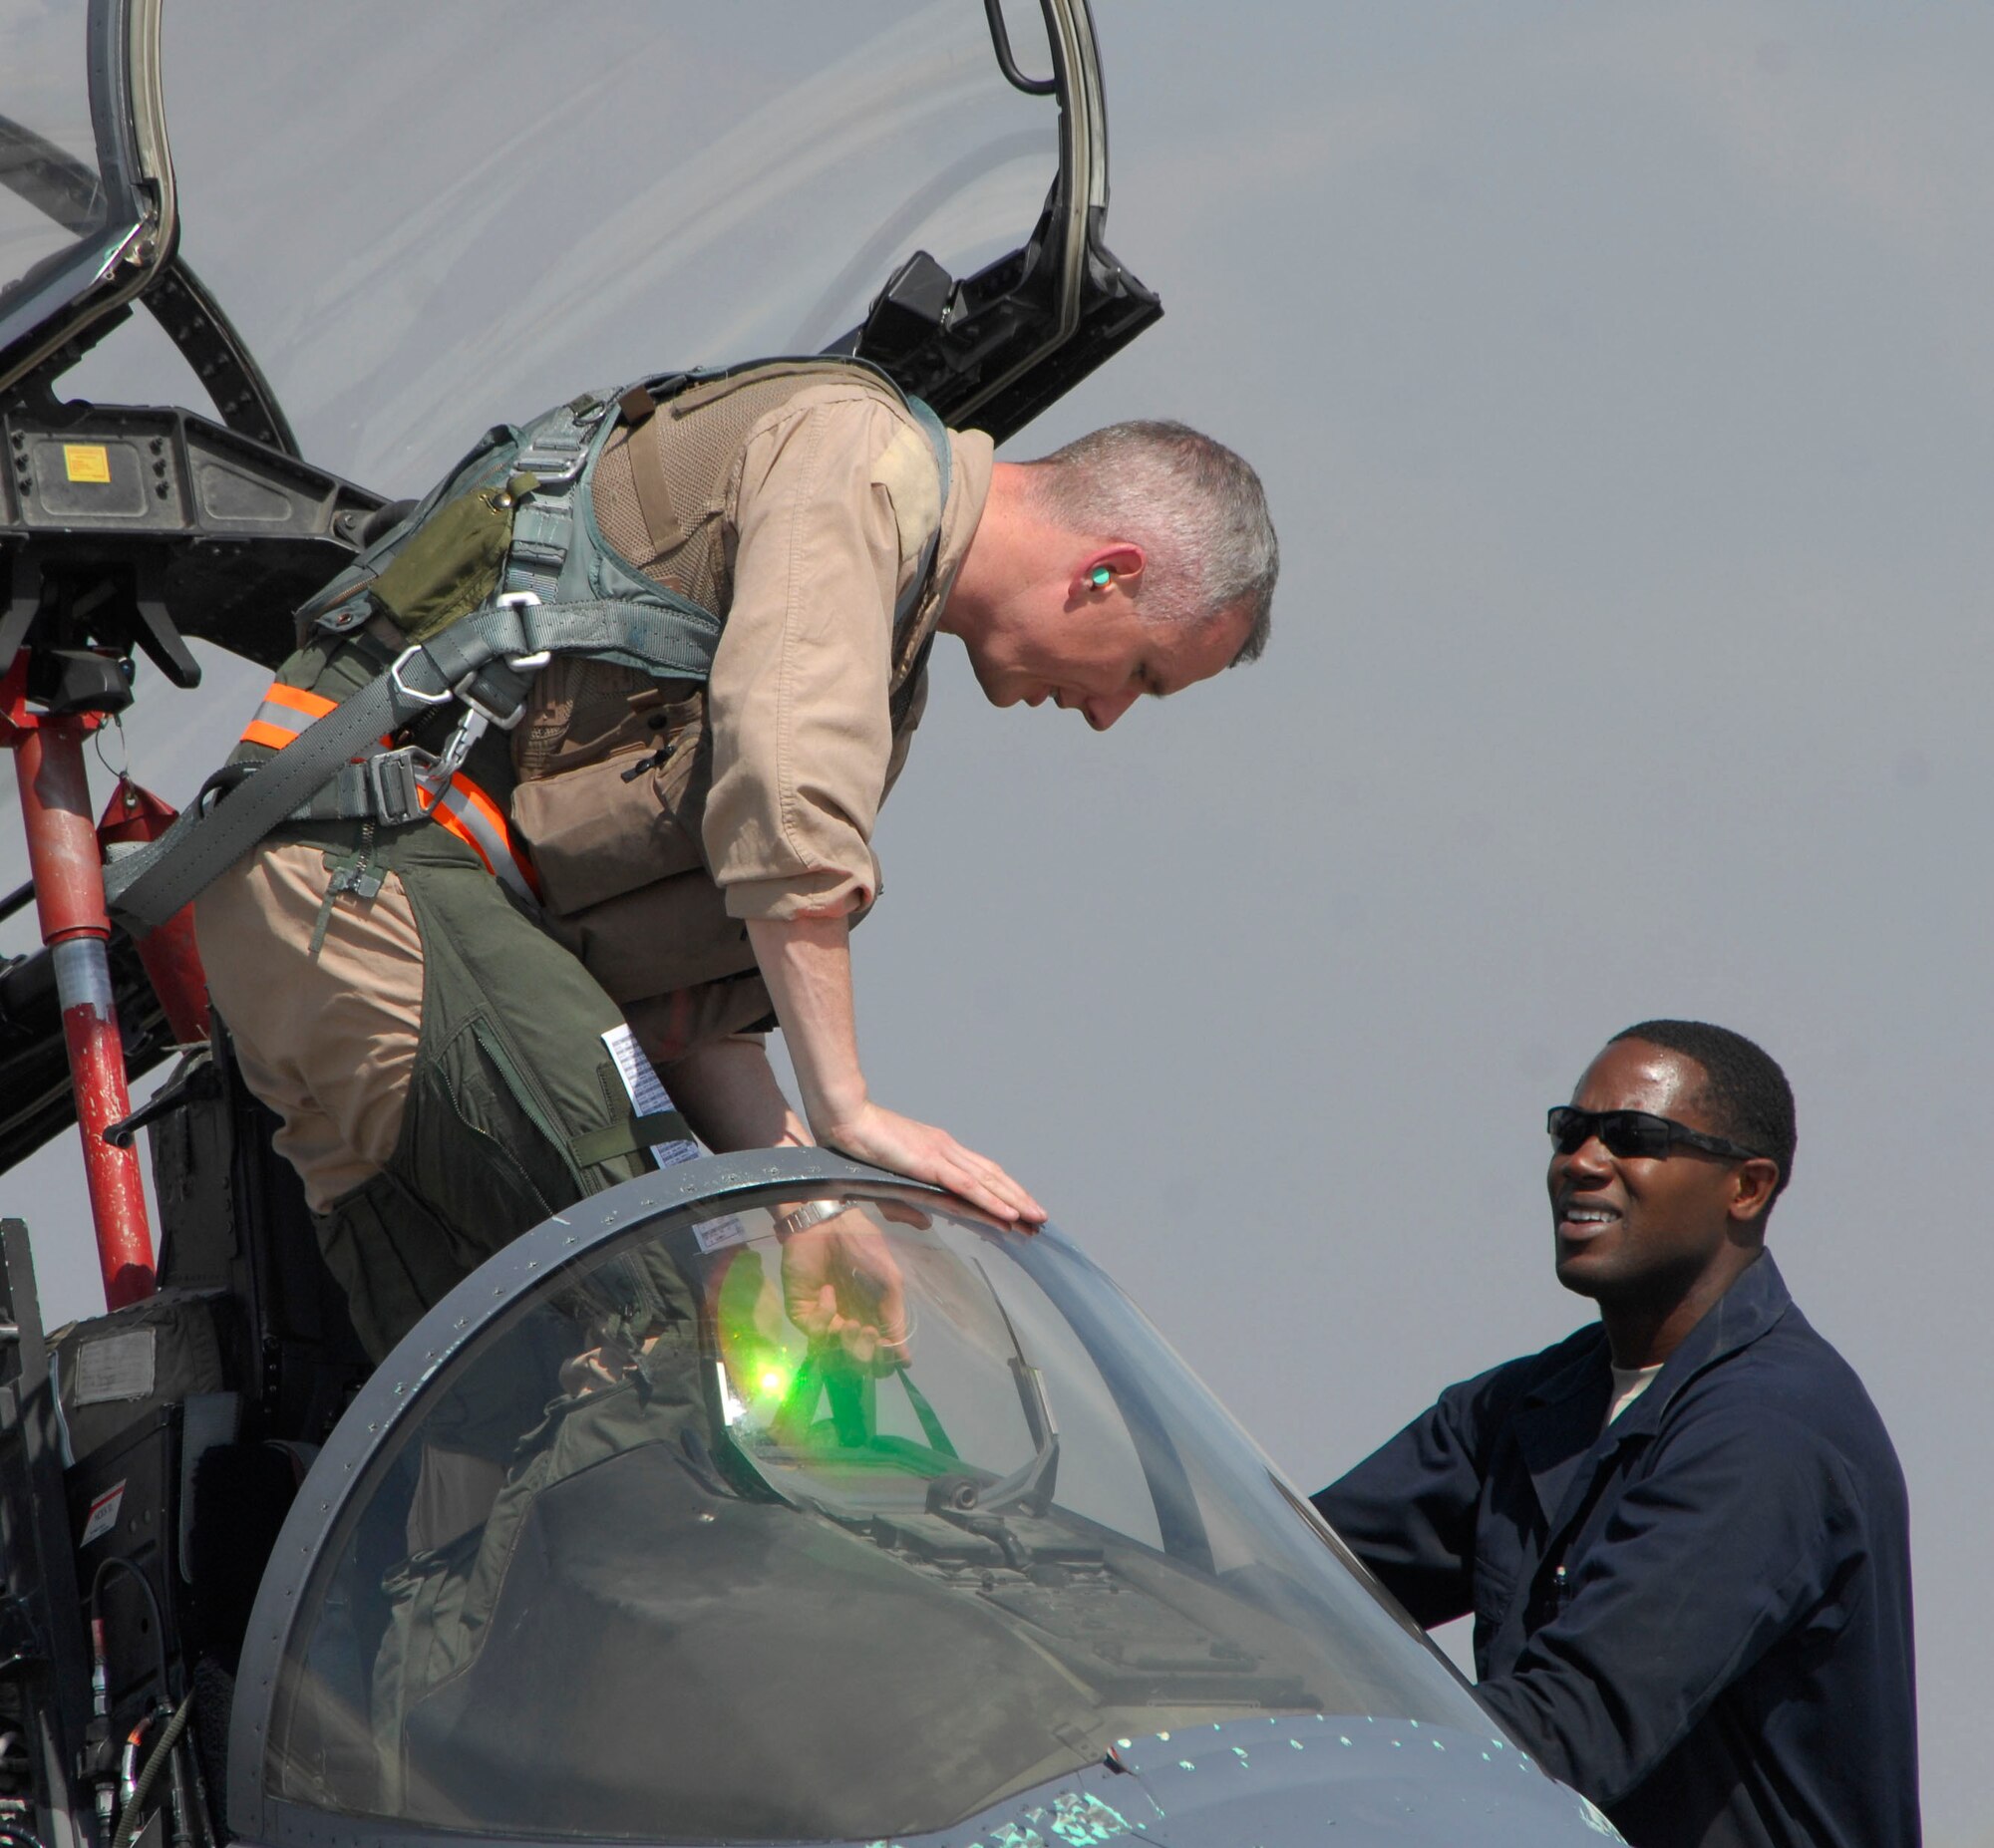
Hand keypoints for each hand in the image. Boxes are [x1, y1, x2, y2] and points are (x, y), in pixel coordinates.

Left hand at [780, 1209, 911, 1371]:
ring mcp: (824, 1319)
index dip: (882, 1360)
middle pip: (855, 1360)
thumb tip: (905, 1360)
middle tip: (868, 1333)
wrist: (827, 1223)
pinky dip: (825, 1315)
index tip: (886, 1349)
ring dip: (846, 1340)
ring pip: (834, 1352)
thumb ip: (895, 1319)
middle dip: (864, 1353)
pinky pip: (814, 1330)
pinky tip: (828, 1292)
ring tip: (851, 1322)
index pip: (877, 1355)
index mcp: (872, 1317)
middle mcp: (848, 1322)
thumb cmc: (862, 1246)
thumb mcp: (890, 1281)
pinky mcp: (802, 1312)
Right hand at [816, 1101, 1045, 1227]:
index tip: (1021, 1206)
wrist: (845, 1117)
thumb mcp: (886, 1185)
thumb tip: (929, 1224)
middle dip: (1019, 1198)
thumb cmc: (858, 1147)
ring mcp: (942, 1154)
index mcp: (938, 1150)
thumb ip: (907, 1206)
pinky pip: (968, 1186)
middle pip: (993, 1176)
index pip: (980, 1172)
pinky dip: (991, 1200)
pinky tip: (1009, 1213)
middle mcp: (947, 1149)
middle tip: (1040, 1218)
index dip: (1003, 1190)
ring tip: (1036, 1218)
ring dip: (1015, 1201)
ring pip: (988, 1181)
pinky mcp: (931, 1163)